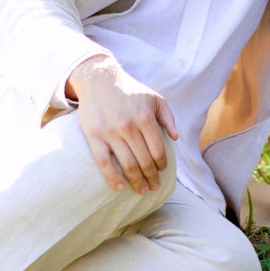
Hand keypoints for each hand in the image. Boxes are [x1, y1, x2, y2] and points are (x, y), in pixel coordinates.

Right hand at [67, 56, 178, 194]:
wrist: (100, 80)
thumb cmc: (131, 91)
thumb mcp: (155, 98)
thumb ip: (168, 117)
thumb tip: (175, 138)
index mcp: (145, 118)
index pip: (157, 150)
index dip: (161, 164)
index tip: (163, 171)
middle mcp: (129, 127)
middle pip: (144, 161)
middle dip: (151, 177)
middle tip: (154, 187)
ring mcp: (110, 133)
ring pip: (126, 164)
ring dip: (136, 181)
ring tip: (142, 190)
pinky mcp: (94, 136)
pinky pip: (103, 162)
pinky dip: (112, 178)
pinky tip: (119, 187)